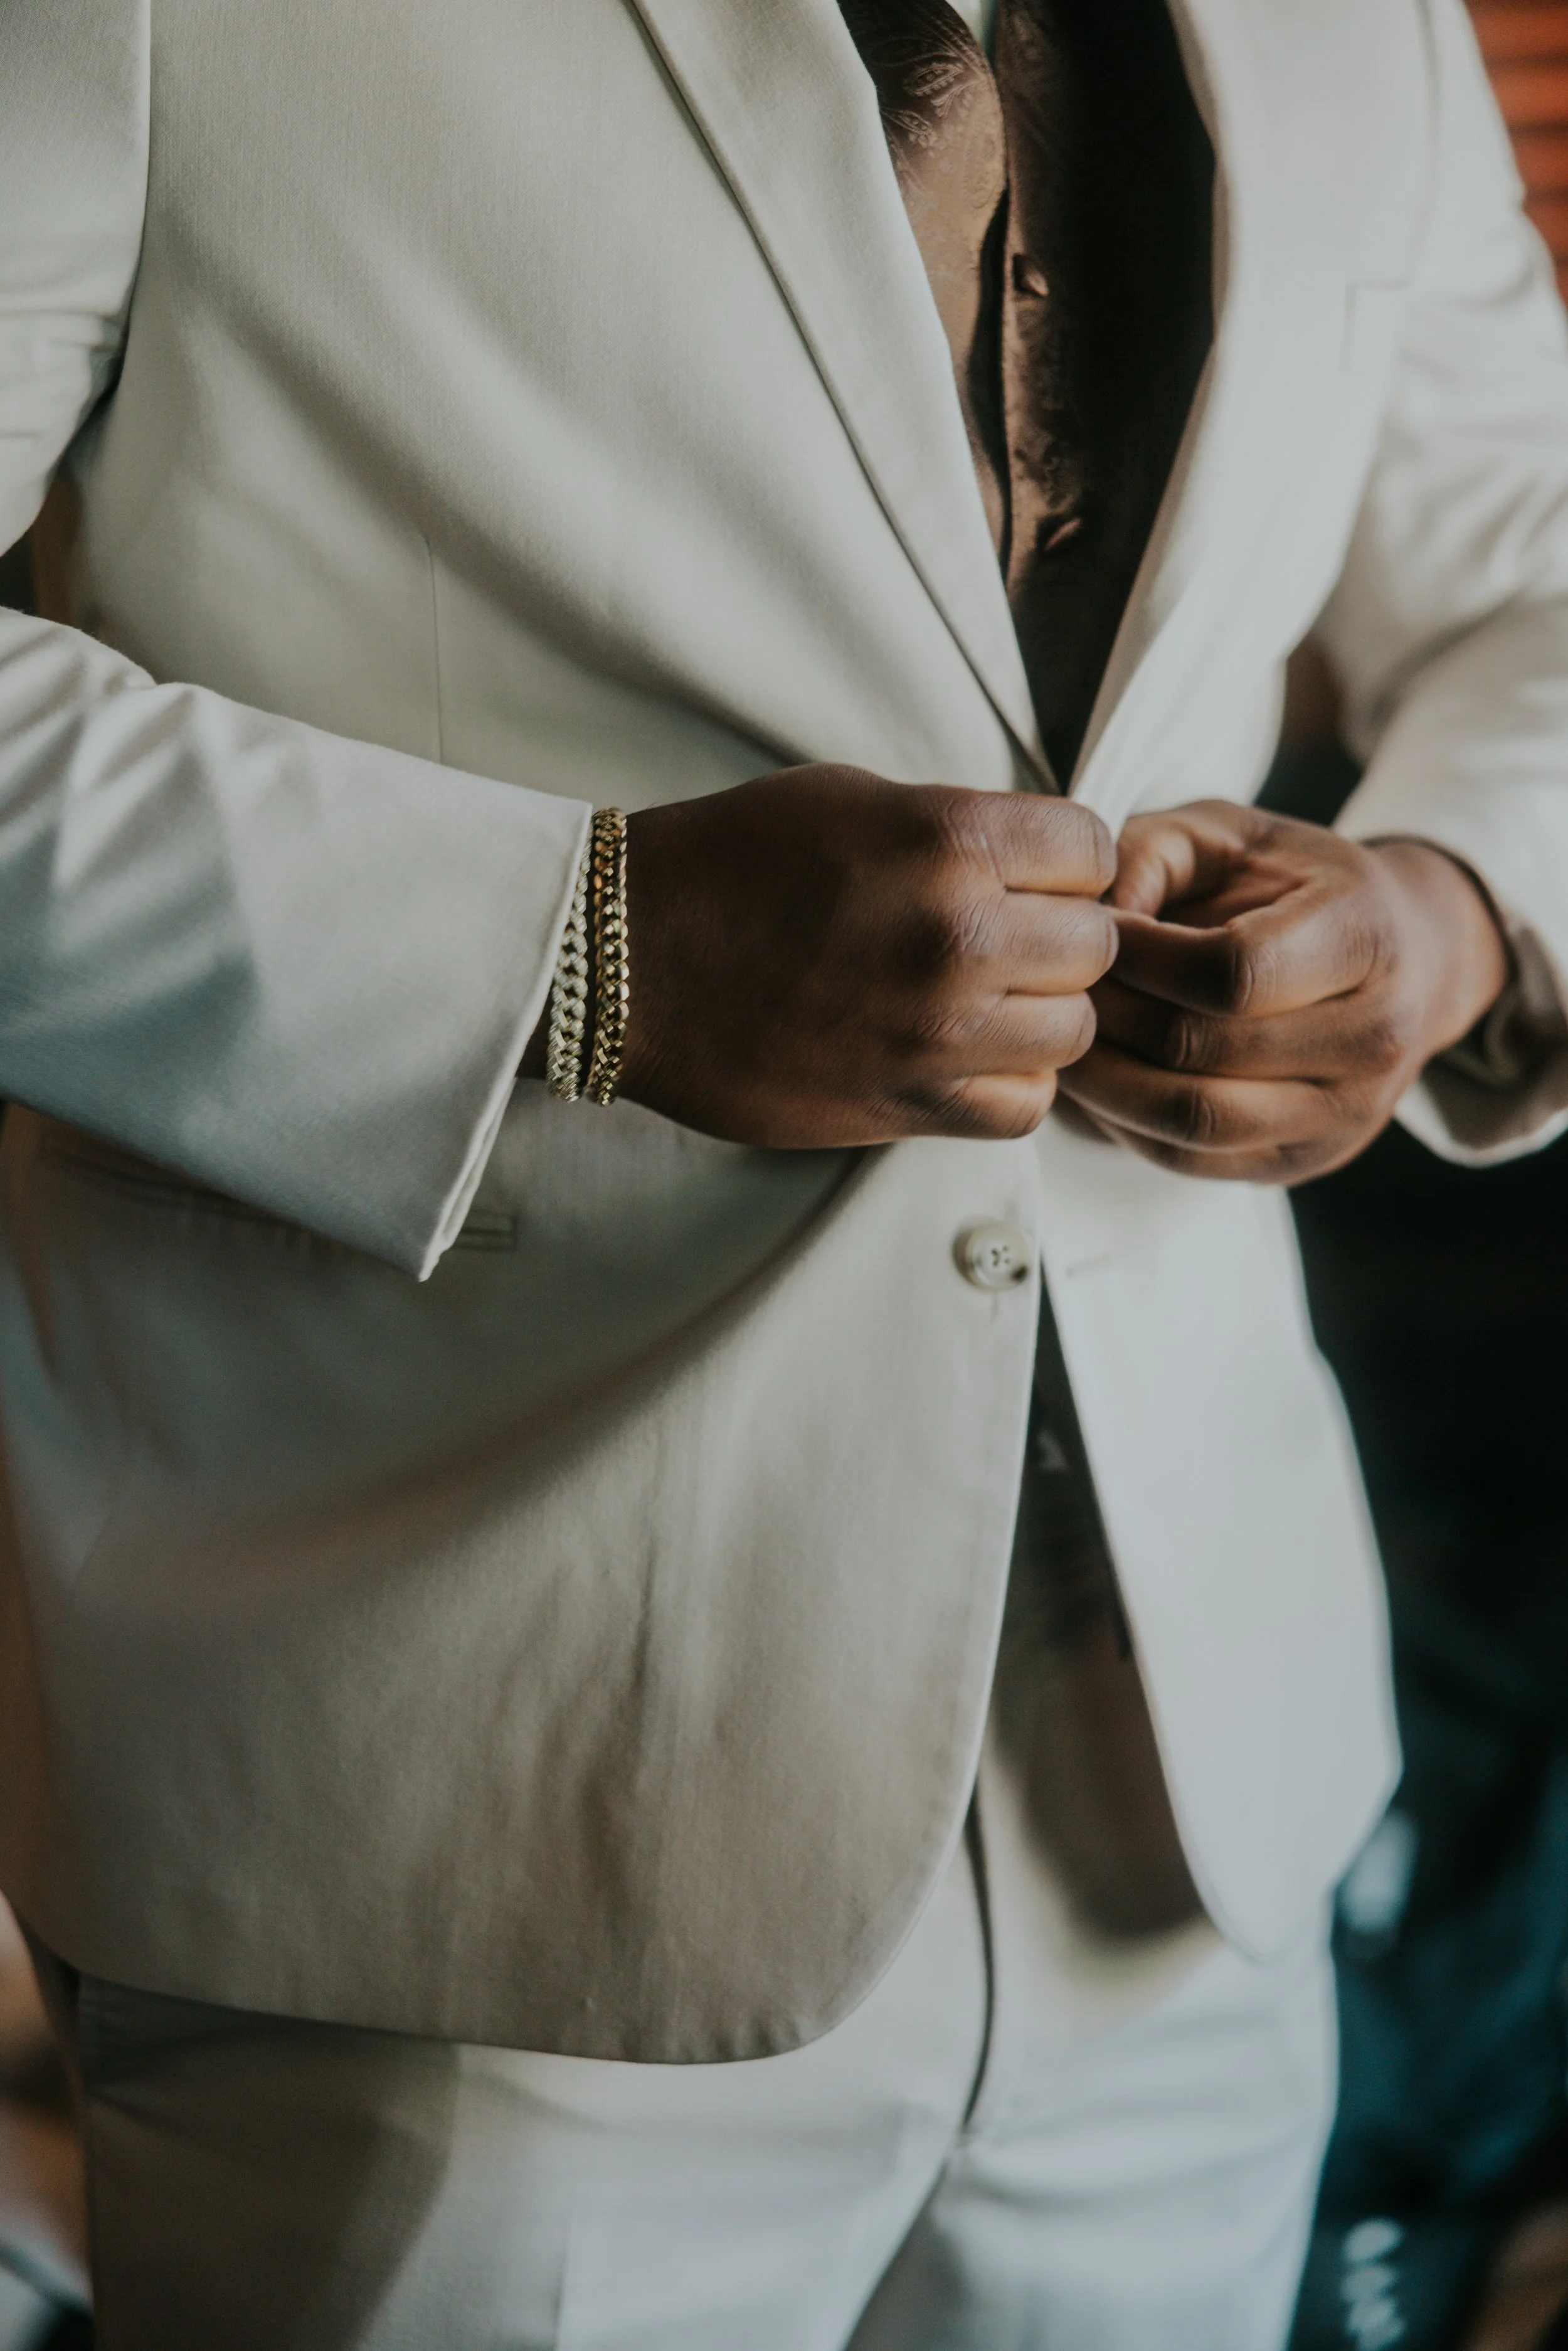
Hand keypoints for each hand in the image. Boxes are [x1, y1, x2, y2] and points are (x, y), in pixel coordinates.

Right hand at [532, 766, 1116, 1148]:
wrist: (626, 962)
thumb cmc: (728, 865)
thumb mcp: (852, 799)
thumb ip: (958, 830)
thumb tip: (1038, 863)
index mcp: (947, 843)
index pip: (1092, 851)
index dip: (1065, 864)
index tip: (1028, 877)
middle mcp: (957, 937)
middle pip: (1096, 945)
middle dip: (1057, 938)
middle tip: (1000, 940)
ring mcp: (938, 1031)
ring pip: (1074, 1030)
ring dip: (1040, 1016)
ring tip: (981, 1001)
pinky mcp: (909, 1103)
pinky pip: (1026, 1106)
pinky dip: (1011, 1084)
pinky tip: (966, 1057)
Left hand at [1057, 799, 1509, 1182]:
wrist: (1411, 960)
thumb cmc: (1301, 886)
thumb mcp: (1233, 834)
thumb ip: (1154, 852)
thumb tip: (1090, 917)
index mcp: (1366, 937)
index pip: (1233, 971)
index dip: (1141, 959)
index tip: (1091, 937)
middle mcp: (1374, 1036)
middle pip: (1204, 1051)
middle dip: (1110, 1019)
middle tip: (1053, 991)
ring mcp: (1345, 1113)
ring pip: (1194, 1120)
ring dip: (1105, 1084)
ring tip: (1063, 1039)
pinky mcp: (1305, 1160)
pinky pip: (1191, 1159)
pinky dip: (1126, 1125)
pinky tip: (1097, 1082)